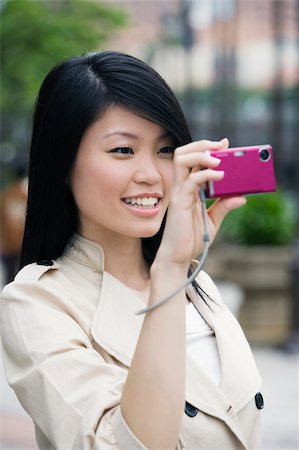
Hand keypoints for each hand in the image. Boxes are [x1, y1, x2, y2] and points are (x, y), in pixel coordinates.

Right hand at [156, 138, 245, 267]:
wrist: (179, 257)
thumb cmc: (191, 239)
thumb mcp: (213, 221)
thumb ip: (224, 207)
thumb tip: (241, 196)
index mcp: (189, 189)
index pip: (193, 160)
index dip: (207, 149)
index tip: (224, 145)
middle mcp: (182, 187)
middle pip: (184, 154)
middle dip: (202, 145)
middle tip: (221, 146)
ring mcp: (179, 193)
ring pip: (182, 160)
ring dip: (201, 154)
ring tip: (218, 159)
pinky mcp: (180, 202)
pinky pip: (190, 180)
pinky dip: (206, 174)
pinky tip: (220, 176)